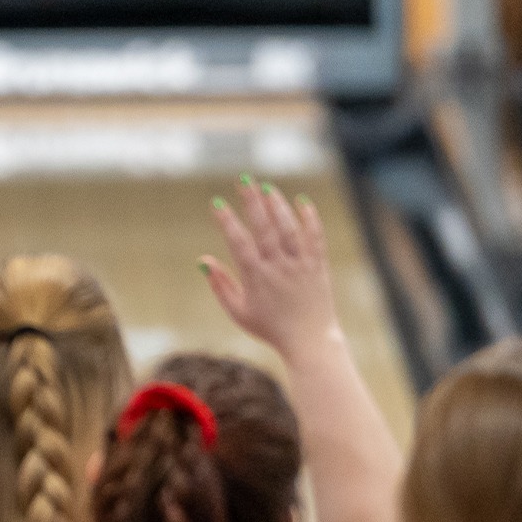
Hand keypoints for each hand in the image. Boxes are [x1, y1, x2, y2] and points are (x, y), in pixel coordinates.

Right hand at [202, 178, 343, 358]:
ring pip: (289, 228)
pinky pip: (315, 237)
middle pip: (264, 228)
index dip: (227, 221)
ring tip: (267, 188)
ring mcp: (300, 265)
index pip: (239, 243)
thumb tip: (203, 260)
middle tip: (244, 180)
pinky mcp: (318, 265)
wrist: (309, 341)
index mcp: (256, 278)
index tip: (217, 203)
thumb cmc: (271, 328)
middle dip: (253, 201)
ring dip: (277, 205)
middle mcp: (279, 267)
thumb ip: (220, 285)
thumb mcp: (239, 312)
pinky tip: (301, 201)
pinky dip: (309, 218)